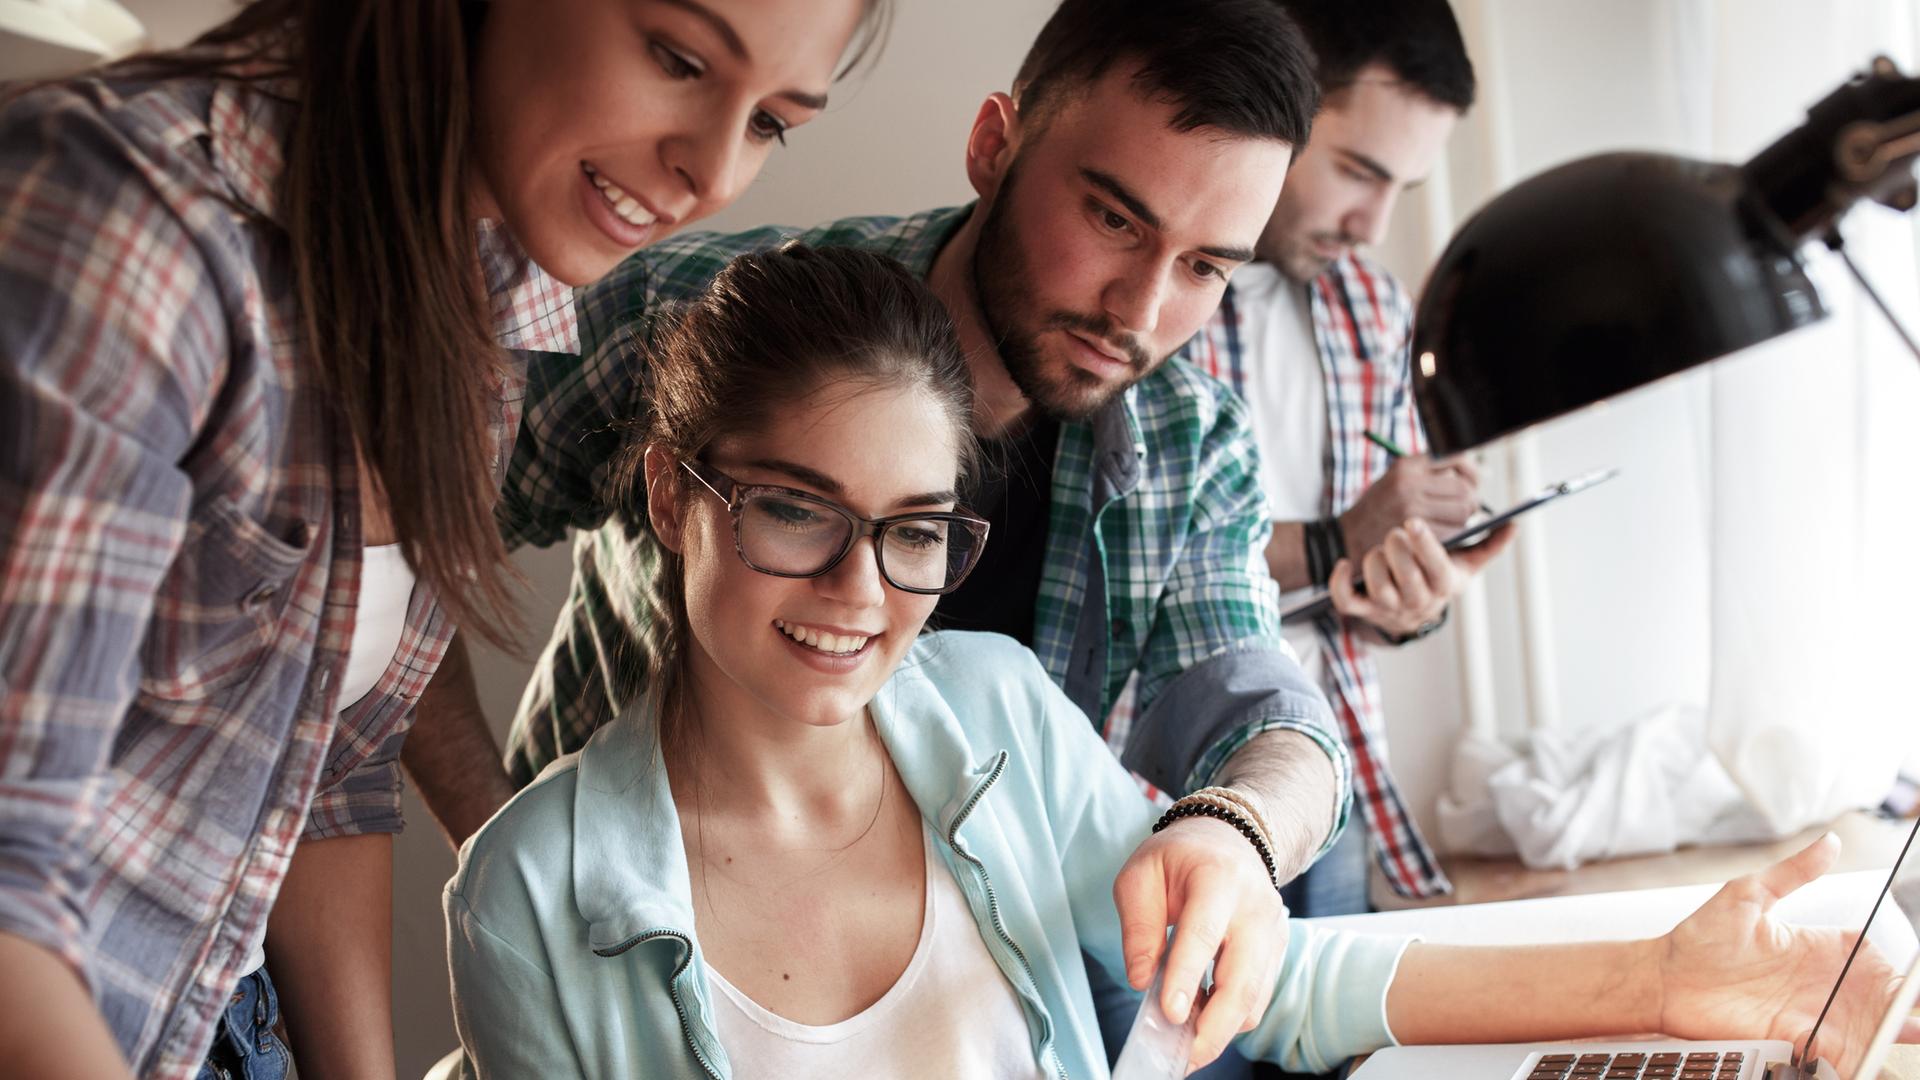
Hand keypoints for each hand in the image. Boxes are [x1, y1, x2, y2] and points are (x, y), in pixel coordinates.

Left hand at [1114, 816, 1288, 1071]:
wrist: (1229, 838)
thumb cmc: (1179, 858)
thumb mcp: (1140, 875)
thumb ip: (1138, 927)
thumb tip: (1142, 982)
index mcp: (1218, 879)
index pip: (1204, 934)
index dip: (1186, 977)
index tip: (1170, 1014)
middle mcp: (1256, 907)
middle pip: (1243, 979)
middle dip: (1214, 1026)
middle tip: (1182, 1056)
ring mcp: (1273, 933)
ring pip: (1255, 998)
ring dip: (1220, 1029)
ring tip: (1182, 1042)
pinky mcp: (1277, 953)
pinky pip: (1258, 998)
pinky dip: (1229, 1019)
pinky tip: (1200, 1021)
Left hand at [1328, 518, 1514, 637]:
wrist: (1413, 613)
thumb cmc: (1438, 578)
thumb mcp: (1465, 565)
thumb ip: (1489, 545)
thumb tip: (1514, 525)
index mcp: (1443, 585)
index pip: (1436, 568)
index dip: (1424, 546)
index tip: (1413, 522)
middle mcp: (1417, 600)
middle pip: (1405, 577)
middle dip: (1397, 550)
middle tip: (1394, 531)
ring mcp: (1388, 607)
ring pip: (1377, 586)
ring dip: (1373, 562)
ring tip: (1378, 548)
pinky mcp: (1363, 610)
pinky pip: (1346, 601)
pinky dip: (1339, 584)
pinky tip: (1343, 564)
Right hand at [1339, 454, 1480, 556]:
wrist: (1348, 536)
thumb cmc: (1377, 507)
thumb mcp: (1395, 478)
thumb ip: (1428, 472)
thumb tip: (1470, 471)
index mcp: (1406, 465)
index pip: (1456, 458)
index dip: (1472, 470)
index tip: (1474, 480)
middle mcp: (1409, 483)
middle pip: (1464, 489)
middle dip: (1472, 498)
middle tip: (1467, 505)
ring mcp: (1411, 508)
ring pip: (1463, 512)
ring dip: (1464, 517)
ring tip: (1451, 519)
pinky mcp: (1414, 531)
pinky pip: (1452, 531)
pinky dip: (1454, 533)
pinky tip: (1442, 532)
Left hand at [1658, 834, 1919, 1075]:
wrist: (1665, 978)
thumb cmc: (1702, 936)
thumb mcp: (1750, 894)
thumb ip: (1794, 872)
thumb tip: (1831, 841)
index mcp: (1823, 949)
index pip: (1879, 962)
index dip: (1903, 975)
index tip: (1915, 983)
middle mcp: (1826, 985)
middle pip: (1885, 1002)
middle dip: (1907, 1011)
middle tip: (1918, 1021)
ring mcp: (1814, 1015)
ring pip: (1870, 1033)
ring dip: (1889, 1038)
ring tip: (1911, 1036)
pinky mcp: (1796, 1040)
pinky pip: (1839, 1057)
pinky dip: (1858, 1061)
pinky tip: (1872, 1060)